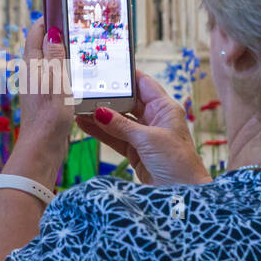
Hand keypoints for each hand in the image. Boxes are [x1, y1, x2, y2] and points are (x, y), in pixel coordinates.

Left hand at [3, 19, 73, 186]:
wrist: (42, 150)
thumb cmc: (49, 119)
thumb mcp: (56, 84)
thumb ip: (55, 57)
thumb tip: (51, 31)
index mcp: (33, 67)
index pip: (35, 34)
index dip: (46, 19)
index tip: (60, 7)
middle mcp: (33, 75)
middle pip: (43, 46)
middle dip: (56, 33)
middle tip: (76, 23)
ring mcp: (39, 87)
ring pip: (50, 61)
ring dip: (63, 51)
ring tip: (82, 44)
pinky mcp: (47, 99)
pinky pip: (56, 76)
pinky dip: (67, 69)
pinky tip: (80, 73)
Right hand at [75, 70, 210, 185]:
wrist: (182, 193)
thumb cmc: (177, 162)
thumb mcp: (148, 139)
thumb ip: (122, 126)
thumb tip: (99, 112)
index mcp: (164, 108)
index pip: (143, 84)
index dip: (126, 75)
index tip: (106, 67)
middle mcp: (154, 119)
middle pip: (127, 102)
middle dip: (107, 97)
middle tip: (86, 89)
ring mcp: (143, 136)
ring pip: (118, 121)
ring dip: (99, 116)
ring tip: (78, 107)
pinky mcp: (135, 152)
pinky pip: (114, 138)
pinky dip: (100, 132)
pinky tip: (84, 125)